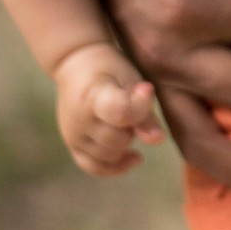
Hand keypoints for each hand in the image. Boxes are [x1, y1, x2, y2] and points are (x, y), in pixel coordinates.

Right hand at [53, 42, 164, 175]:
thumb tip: (158, 140)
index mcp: (93, 96)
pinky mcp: (72, 145)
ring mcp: (73, 135)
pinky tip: (134, 157)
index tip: (147, 90)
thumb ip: (144, 110)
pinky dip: (115, 166)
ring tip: (127, 122)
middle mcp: (79, 120)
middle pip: (118, 140)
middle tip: (134, 107)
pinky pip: (93, 166)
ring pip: (108, 156)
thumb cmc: (110, 68)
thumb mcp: (131, 78)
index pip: (120, 114)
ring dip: (125, 144)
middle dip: (133, 128)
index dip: (140, 108)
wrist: (76, 63)